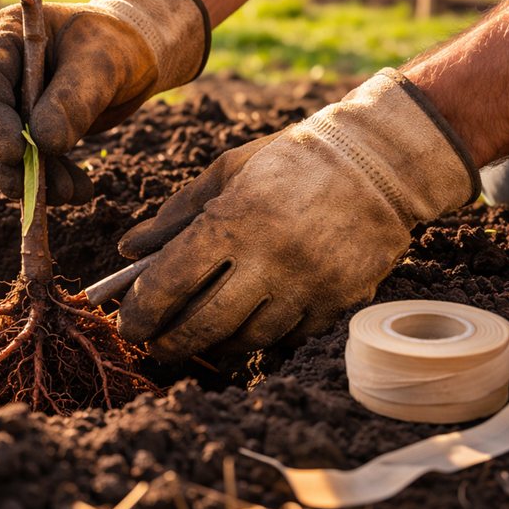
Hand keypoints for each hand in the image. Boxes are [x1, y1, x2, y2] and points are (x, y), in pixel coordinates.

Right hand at [0, 0, 209, 204]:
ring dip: (29, 177)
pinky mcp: (23, 128)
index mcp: (6, 36)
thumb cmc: (116, 44)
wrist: (133, 55)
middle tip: (32, 190)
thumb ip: (73, 98)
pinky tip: (77, 191)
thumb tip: (45, 144)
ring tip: (69, 194)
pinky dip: (48, 179)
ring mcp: (6, 100)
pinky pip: (25, 160)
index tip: (14, 155)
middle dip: (5, 162)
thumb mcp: (103, 63)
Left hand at [116, 70, 478, 359]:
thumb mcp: (228, 171)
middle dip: (170, 342)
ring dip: (214, 346)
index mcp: (234, 220)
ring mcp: (308, 286)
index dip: (141, 311)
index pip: (171, 281)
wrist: (381, 163)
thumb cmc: (293, 161)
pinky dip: (262, 338)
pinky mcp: (338, 303)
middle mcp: (270, 259)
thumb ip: (175, 213)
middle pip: (206, 324)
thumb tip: (129, 249)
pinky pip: (289, 338)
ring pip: (248, 339)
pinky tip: (245, 330)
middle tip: (153, 347)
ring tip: (195, 340)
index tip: (126, 325)